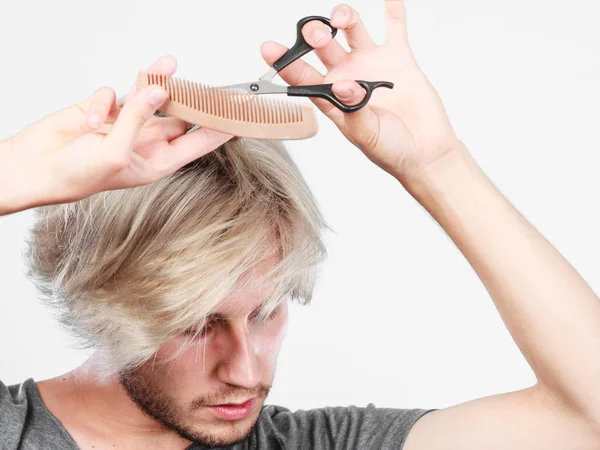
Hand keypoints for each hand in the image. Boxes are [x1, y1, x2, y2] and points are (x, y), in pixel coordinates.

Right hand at [1, 56, 232, 212]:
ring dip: (157, 82)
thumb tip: (158, 91)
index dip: (219, 130)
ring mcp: (125, 126)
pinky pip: (114, 94)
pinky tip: (91, 118)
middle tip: (215, 86)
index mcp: (157, 162)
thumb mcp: (114, 153)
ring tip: (168, 64)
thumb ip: (138, 120)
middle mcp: (145, 143)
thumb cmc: (75, 177)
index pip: (196, 144)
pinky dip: (104, 100)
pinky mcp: (104, 110)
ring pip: (149, 98)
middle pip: (179, 117)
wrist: (34, 167)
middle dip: (193, 100)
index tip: (240, 118)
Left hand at [260, 0, 464, 184]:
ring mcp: (372, 65)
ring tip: (339, 18)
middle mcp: (348, 76)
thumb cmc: (390, 150)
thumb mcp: (367, 135)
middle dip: (314, 36)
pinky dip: (393, 10)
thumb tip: (343, 85)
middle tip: (315, 34)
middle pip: (323, 48)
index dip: (285, 62)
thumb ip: (354, 110)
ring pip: (351, 31)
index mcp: (332, 98)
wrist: (424, 152)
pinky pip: (394, 28)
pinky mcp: (397, 58)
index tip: (269, 48)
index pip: (303, 77)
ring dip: (343, 17)